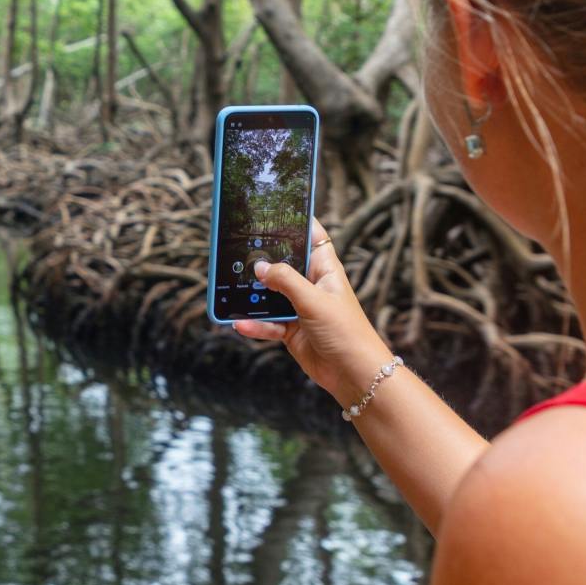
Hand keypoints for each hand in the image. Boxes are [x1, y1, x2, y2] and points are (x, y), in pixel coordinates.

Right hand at [232, 218, 390, 399]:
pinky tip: (240, 324)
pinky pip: (267, 323)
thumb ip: (286, 281)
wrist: (353, 374)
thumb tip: (260, 268)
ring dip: (253, 296)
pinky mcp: (291, 331)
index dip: (298, 223)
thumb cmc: (346, 332)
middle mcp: (311, 286)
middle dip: (264, 261)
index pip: (312, 238)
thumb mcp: (314, 300)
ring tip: (232, 290)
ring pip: (270, 296)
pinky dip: (254, 324)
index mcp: (324, 270)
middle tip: (239, 250)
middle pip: (283, 266)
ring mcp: (300, 308)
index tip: (277, 210)